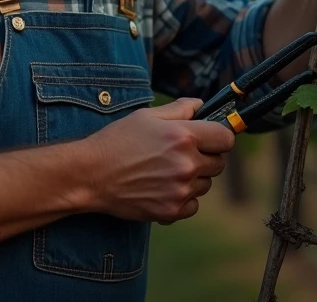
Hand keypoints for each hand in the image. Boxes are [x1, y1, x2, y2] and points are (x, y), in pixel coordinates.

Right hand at [82, 97, 234, 224]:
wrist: (91, 175)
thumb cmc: (117, 141)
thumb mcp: (145, 116)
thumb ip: (179, 110)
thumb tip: (201, 104)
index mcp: (183, 136)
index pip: (226, 138)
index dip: (218, 136)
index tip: (209, 138)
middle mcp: (186, 164)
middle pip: (218, 164)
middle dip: (205, 157)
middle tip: (180, 155)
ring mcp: (180, 190)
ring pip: (205, 185)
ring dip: (193, 179)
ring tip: (165, 171)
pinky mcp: (172, 211)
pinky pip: (193, 205)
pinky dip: (183, 199)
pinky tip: (162, 188)